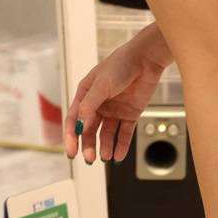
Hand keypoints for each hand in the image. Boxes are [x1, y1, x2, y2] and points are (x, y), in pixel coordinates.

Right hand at [64, 37, 166, 162]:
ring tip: (106, 157)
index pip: (75, 120)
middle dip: (89, 145)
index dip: (72, 137)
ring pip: (107, 133)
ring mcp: (114, 110)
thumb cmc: (120, 66)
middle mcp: (98, 104)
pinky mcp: (130, 113)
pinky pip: (124, 133)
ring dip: (105, 146)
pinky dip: (121, 145)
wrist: (146, 59)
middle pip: (90, 130)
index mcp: (85, 95)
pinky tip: (118, 156)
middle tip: (89, 159)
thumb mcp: (101, 85)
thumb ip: (90, 105)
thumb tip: (80, 126)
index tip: (72, 152)